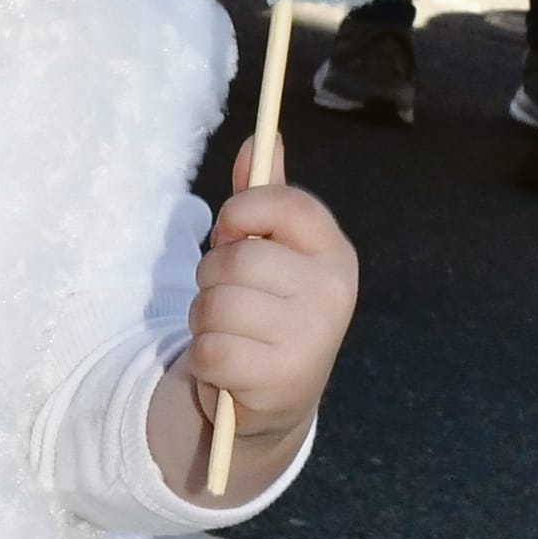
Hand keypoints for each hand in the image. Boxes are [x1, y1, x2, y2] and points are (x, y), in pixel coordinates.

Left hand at [146, 141, 358, 502]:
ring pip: (215, 304)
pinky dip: (204, 358)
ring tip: (227, 331)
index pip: (282, 203)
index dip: (239, 214)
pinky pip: (210, 350)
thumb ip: (262, 198)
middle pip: (237, 258)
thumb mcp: (270, 252)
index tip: (232, 234)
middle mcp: (332, 292)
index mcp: (334, 252)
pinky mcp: (280, 382)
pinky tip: (226, 364)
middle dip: (211, 277)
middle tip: (228, 297)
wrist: (277, 399)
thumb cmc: (267, 311)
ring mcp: (312, 339)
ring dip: (203, 319)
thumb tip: (260, 139)